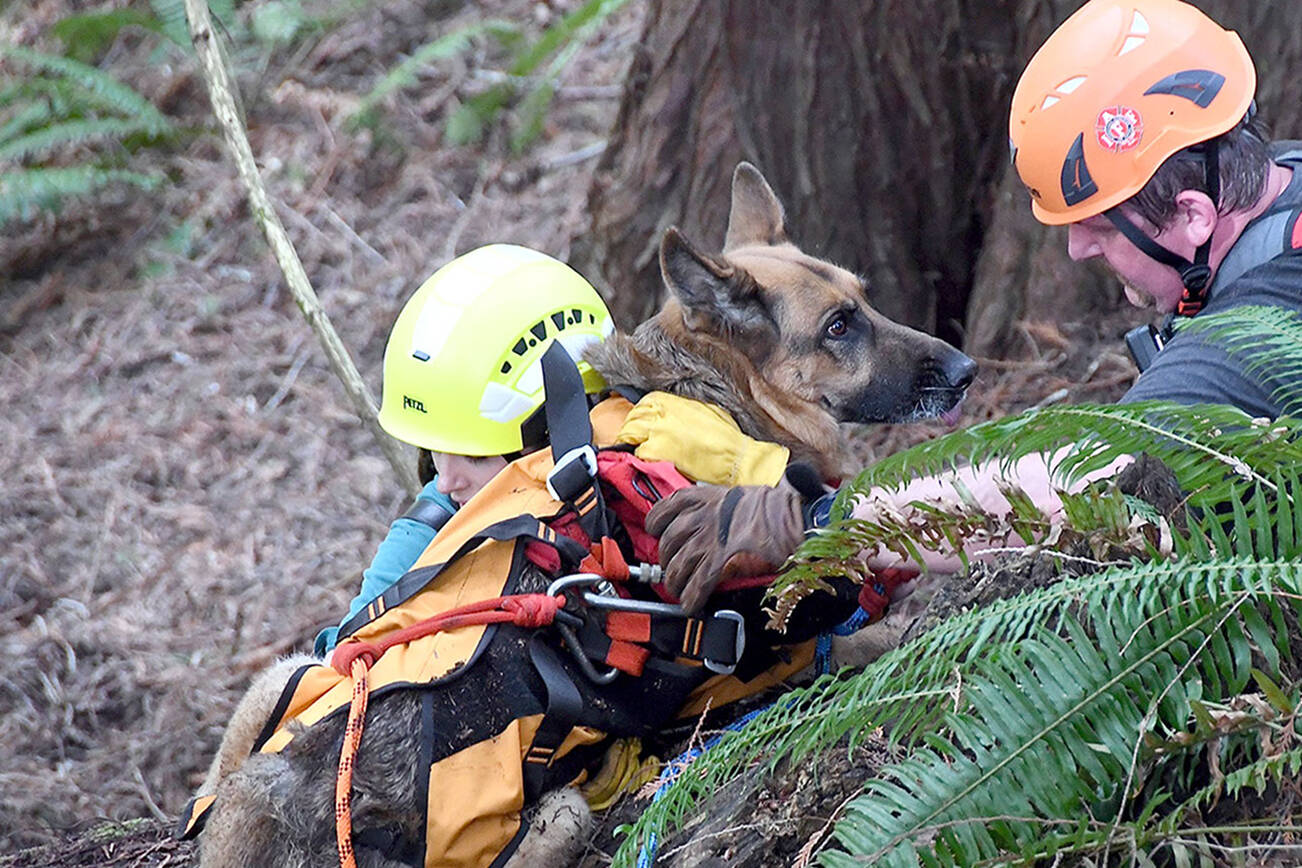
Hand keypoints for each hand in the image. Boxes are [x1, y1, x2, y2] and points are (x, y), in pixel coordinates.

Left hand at [617, 391, 788, 485]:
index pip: (641, 404)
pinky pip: (638, 454)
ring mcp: (656, 431)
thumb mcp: (705, 410)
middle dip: (631, 431)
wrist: (734, 457)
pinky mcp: (656, 451)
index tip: (641, 426)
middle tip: (635, 442)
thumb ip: (682, 410)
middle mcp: (660, 412)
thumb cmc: (726, 435)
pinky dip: (642, 460)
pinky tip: (653, 463)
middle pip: (631, 419)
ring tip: (642, 453)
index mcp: (671, 401)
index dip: (640, 416)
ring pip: (629, 435)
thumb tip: (672, 415)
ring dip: (634, 444)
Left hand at [645, 483, 803, 611]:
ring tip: (678, 592)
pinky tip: (690, 604)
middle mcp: (702, 514)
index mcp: (705, 496)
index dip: (656, 523)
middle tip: (672, 571)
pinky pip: (698, 580)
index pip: (666, 507)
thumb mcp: (738, 497)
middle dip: (667, 560)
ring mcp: (710, 535)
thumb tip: (708, 527)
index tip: (656, 532)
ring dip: (675, 582)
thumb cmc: (773, 506)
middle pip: (668, 541)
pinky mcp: (721, 556)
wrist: (794, 512)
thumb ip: (718, 510)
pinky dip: (691, 595)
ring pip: (679, 563)